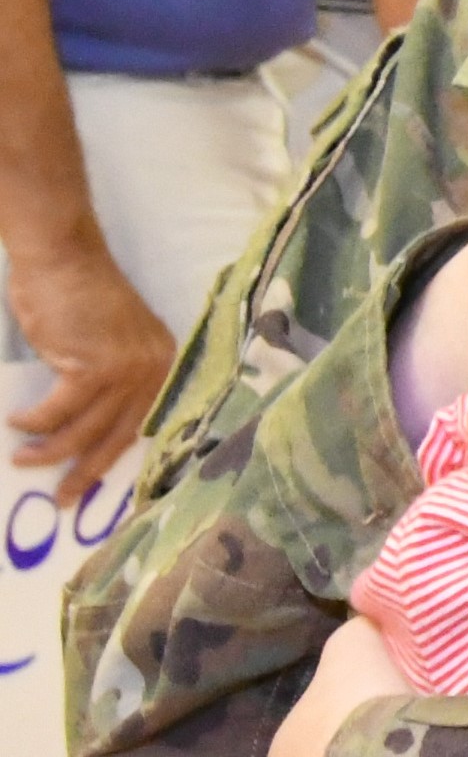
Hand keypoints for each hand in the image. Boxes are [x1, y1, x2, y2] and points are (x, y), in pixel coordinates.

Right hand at [5, 236, 174, 500]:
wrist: (63, 257)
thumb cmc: (76, 296)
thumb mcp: (105, 341)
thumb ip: (106, 379)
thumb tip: (82, 427)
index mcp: (161, 363)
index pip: (144, 421)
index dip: (119, 456)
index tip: (100, 484)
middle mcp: (152, 368)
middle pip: (120, 435)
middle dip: (88, 471)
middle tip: (64, 499)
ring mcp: (126, 369)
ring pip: (86, 429)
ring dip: (50, 452)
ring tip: (23, 461)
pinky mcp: (94, 367)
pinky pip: (59, 412)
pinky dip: (36, 422)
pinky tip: (18, 422)